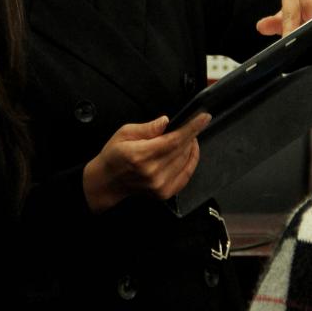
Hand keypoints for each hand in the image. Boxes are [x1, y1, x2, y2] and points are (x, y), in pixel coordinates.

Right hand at [81, 112, 211, 213]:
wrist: (107, 181)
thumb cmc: (114, 155)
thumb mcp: (124, 133)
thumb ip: (147, 128)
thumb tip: (166, 121)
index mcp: (141, 155)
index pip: (174, 140)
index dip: (191, 128)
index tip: (204, 117)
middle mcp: (152, 172)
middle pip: (182, 150)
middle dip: (193, 134)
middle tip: (197, 122)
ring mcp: (160, 185)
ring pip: (186, 161)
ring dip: (191, 146)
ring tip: (188, 135)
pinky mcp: (164, 193)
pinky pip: (186, 175)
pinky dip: (191, 161)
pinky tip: (189, 151)